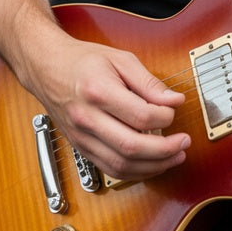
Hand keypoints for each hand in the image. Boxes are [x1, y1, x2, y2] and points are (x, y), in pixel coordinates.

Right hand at [21, 31, 190, 181]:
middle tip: (184, 143)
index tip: (174, 110)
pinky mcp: (81, 148)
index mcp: (98, 92)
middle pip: (131, 147)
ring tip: (175, 156)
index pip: (140, 116)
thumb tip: (174, 100)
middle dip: (165, 150)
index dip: (165, 118)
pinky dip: (135, 171)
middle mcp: (87, 119)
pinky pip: (110, 169)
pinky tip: (152, 164)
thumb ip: (148, 82)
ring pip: (121, 165)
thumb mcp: (120, 59)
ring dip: (153, 166)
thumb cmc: (84, 60)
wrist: (47, 68)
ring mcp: (82, 137)